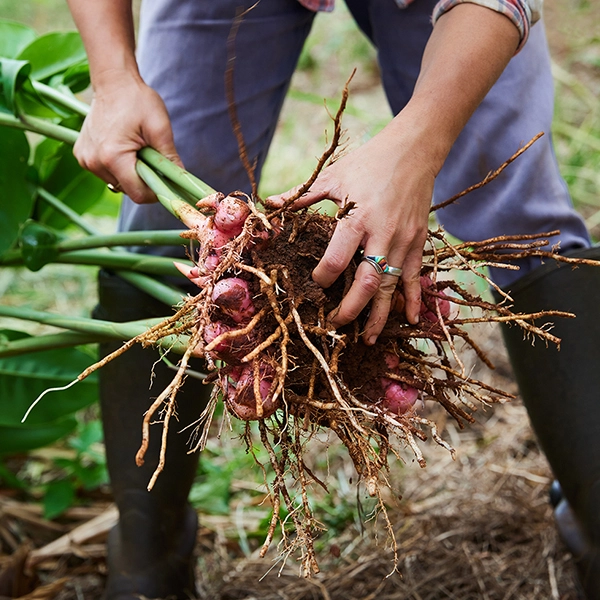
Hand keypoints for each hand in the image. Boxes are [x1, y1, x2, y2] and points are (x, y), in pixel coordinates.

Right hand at [74, 71, 181, 203]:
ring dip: (131, 174)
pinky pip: (107, 173)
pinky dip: (118, 167)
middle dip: (144, 181)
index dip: (156, 193)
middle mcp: (94, 162)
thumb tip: (182, 181)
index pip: (138, 194)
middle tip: (152, 159)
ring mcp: (85, 160)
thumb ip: (170, 158)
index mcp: (112, 157)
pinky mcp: (82, 156)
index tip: (166, 182)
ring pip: (117, 183)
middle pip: (128, 190)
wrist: (113, 82)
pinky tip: (122, 147)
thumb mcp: (160, 128)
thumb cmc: (137, 100)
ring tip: (136, 150)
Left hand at [268, 120, 434, 343]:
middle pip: (366, 282)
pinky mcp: (418, 242)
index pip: (337, 260)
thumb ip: (302, 196)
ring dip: (379, 315)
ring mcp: (404, 241)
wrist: (414, 150)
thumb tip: (268, 204)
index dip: (322, 278)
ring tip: (366, 338)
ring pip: (391, 287)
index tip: (314, 285)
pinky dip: (414, 300)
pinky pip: (415, 277)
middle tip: (334, 325)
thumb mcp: (333, 176)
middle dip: (350, 309)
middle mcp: (383, 234)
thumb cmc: (370, 161)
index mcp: (358, 218)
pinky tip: (409, 320)